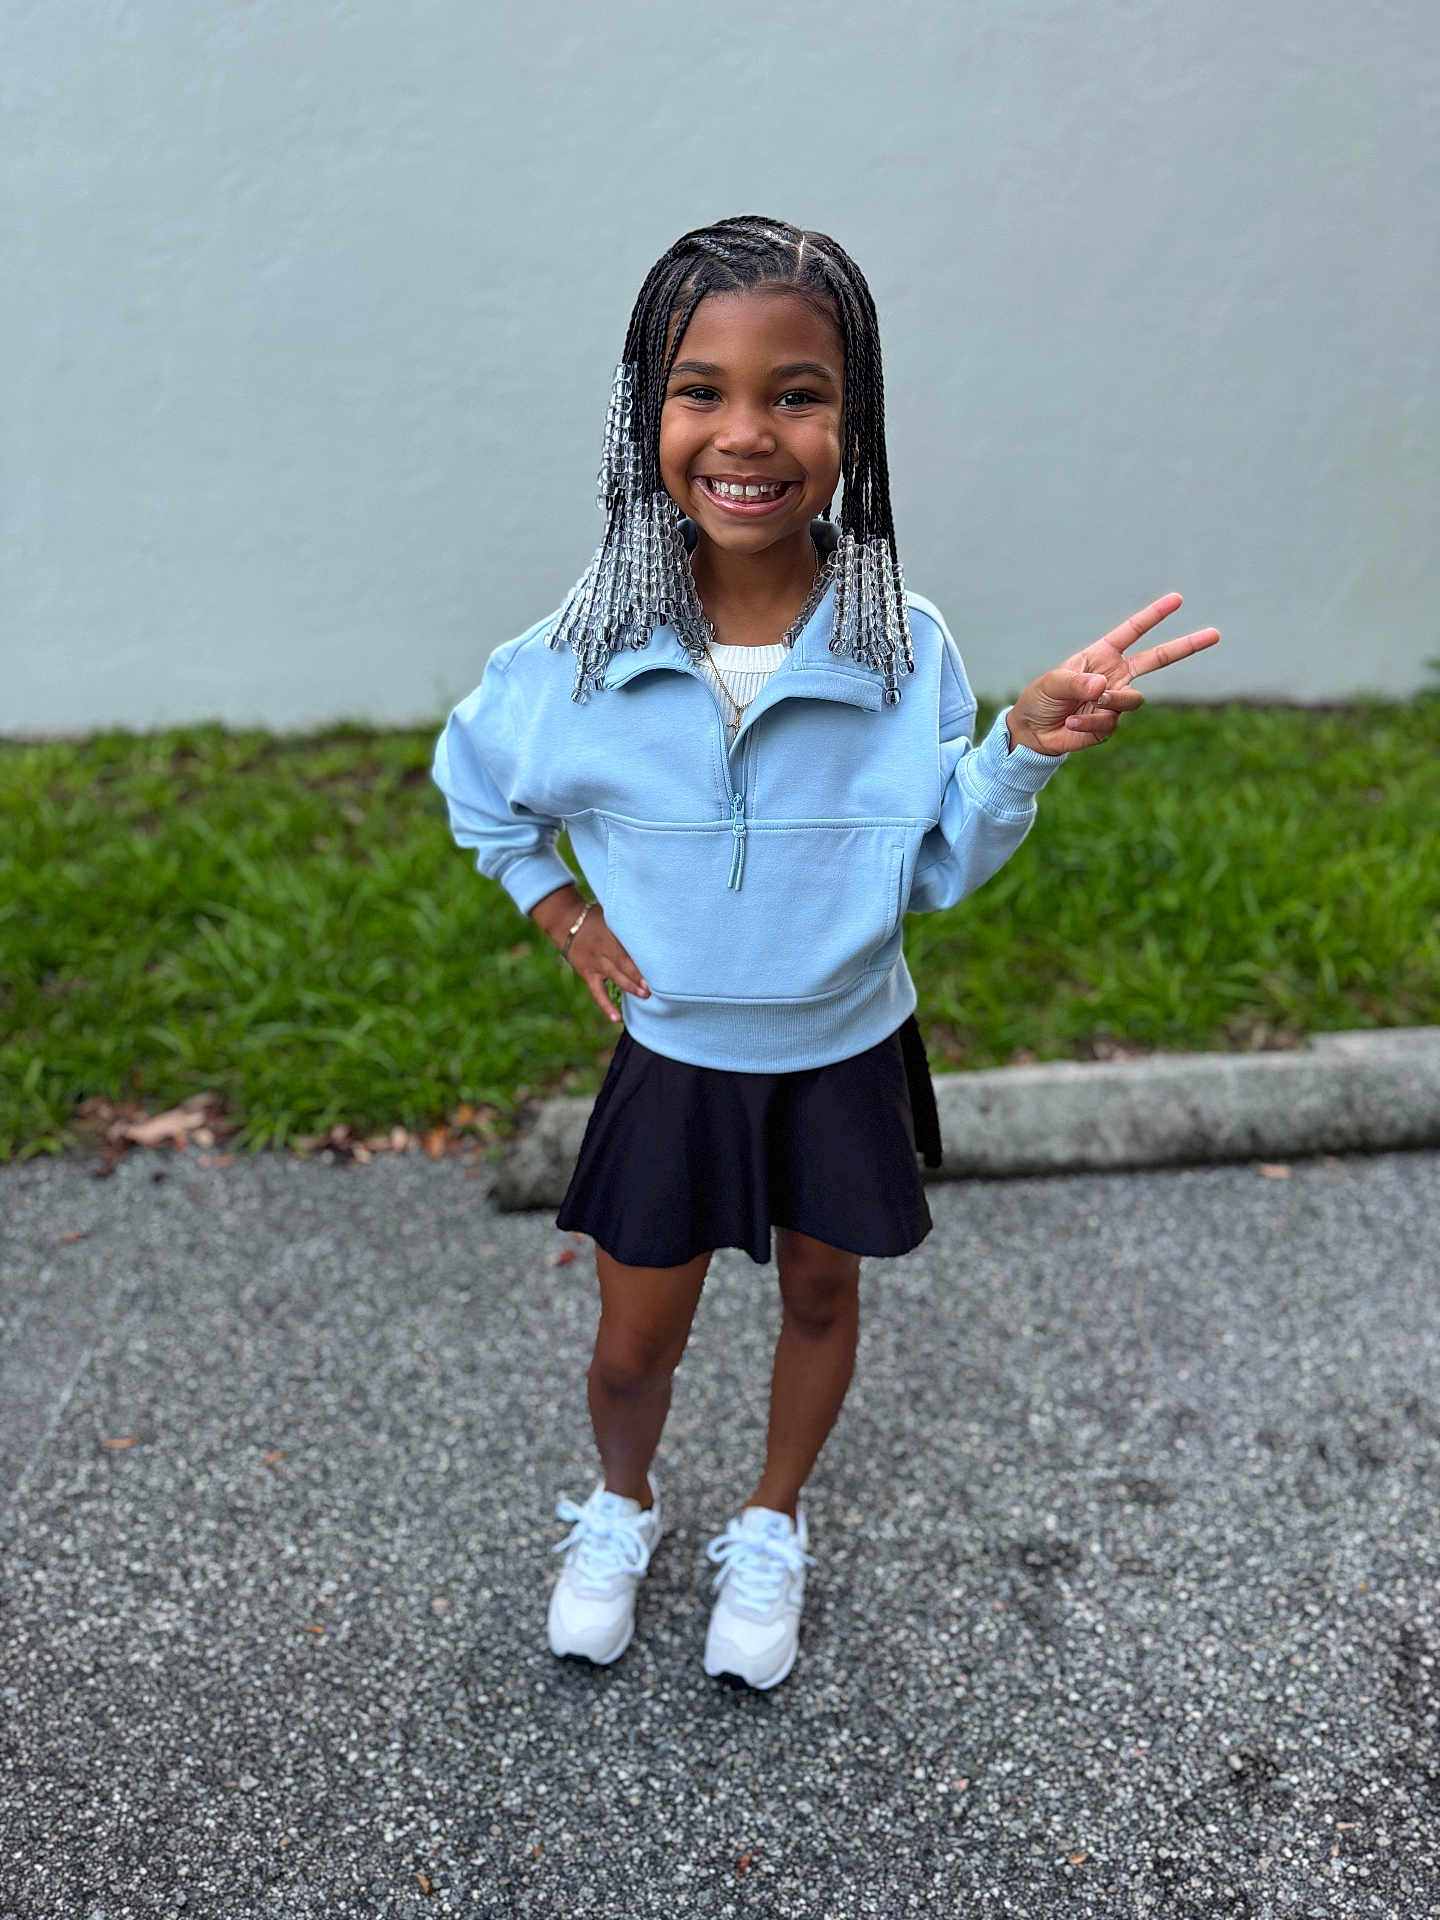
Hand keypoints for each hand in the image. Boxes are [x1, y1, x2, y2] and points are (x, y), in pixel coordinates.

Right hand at [564, 905, 650, 1023]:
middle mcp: (602, 951)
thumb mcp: (611, 915)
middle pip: (622, 965)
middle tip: (654, 984)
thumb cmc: (593, 917)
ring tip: (645, 995)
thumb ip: (627, 924)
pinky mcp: (588, 974)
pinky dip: (606, 1006)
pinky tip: (617, 1018)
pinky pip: (597, 993)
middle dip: (638, 976)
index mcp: (609, 934)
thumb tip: (651, 929)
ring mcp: (595, 964)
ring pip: (614, 978)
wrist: (565, 922)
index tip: (656, 968)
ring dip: (630, 987)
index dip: (640, 960)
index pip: (627, 949)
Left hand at [1006, 593, 1220, 755]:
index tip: (1177, 599)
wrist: (1034, 732)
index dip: (1154, 615)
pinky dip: (1090, 723)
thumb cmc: (1041, 699)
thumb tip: (1104, 686)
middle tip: (1215, 633)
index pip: (1133, 631)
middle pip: (1158, 659)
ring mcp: (1116, 701)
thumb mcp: (1053, 683)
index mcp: (1103, 655)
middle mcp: (1115, 675)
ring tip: (1083, 706)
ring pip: (1132, 699)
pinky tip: (1071, 724)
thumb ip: (1077, 682)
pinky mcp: (1111, 725)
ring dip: (1110, 702)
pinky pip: (1111, 722)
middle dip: (1186, 646)